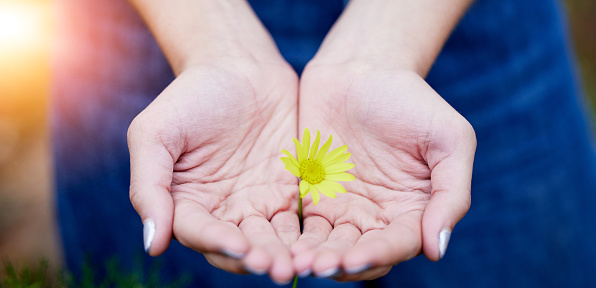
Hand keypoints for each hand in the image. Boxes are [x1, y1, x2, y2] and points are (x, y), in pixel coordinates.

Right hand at [127, 60, 299, 283]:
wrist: (240, 66)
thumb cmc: (191, 96)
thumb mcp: (155, 133)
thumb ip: (149, 186)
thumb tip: (152, 245)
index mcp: (185, 203)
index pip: (199, 233)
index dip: (218, 242)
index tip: (240, 247)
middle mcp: (221, 211)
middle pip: (238, 246)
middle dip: (258, 258)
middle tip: (278, 268)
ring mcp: (256, 204)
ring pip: (270, 240)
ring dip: (284, 254)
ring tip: (301, 264)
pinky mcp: (287, 193)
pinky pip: (297, 221)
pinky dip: (306, 235)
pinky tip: (319, 243)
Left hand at [292, 62, 475, 280]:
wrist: (361, 69)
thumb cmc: (411, 99)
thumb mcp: (449, 139)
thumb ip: (451, 193)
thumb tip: (436, 249)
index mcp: (414, 209)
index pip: (399, 244)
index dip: (378, 255)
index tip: (355, 258)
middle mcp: (379, 216)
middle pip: (361, 254)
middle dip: (341, 264)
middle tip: (317, 267)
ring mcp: (344, 208)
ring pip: (331, 247)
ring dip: (315, 258)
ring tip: (298, 262)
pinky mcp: (313, 197)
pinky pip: (304, 226)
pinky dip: (296, 239)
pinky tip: (285, 245)